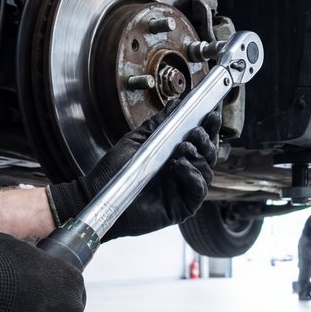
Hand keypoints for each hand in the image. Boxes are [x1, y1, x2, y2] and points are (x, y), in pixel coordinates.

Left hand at [47, 100, 220, 239]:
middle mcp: (183, 172)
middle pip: (209, 154)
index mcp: (175, 155)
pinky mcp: (183, 206)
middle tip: (195, 132)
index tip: (211, 114)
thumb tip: (175, 105)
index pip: (199, 140)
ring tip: (182, 149)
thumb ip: (158, 124)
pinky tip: (179, 166)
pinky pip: (199, 189)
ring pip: (207, 170)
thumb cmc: (115, 172)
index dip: (208, 127)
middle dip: (206, 140)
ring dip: (198, 156)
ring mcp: (183, 189)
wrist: (99, 194)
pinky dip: (193, 175)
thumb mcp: (138, 140)